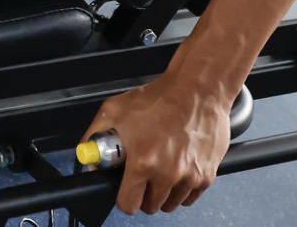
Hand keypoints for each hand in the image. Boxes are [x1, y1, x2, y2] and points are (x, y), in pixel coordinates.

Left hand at [82, 73, 231, 213]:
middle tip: (143, 174)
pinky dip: (182, 188)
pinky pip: (189, 197)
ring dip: (163, 192)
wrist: (196, 90)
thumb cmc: (158, 98)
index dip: (124, 198)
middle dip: (143, 193)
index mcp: (143, 161)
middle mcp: (167, 173)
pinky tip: (177, 167)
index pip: (128, 204)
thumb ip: (95, 136)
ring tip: (161, 167)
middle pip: (150, 206)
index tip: (125, 190)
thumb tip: (90, 159)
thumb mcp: (114, 110)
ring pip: (170, 203)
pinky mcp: (207, 176)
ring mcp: (189, 177)